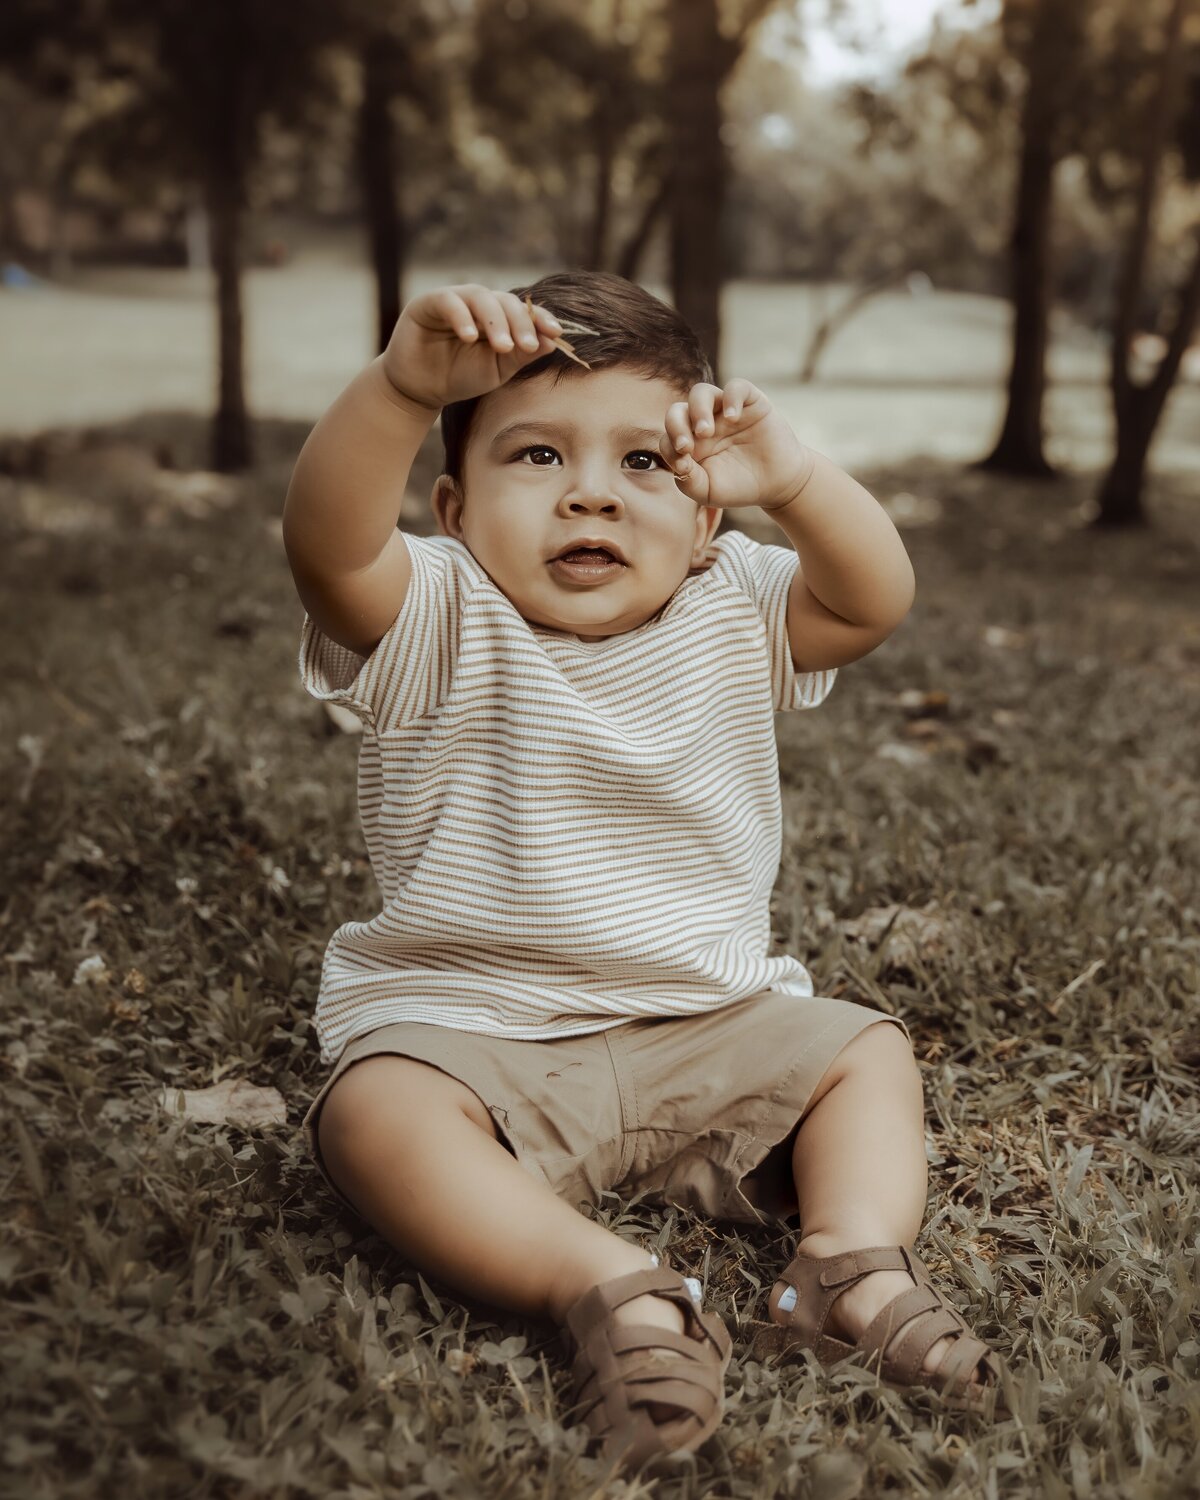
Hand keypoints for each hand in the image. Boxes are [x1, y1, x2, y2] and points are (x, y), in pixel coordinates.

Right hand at [380, 284, 564, 410]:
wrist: (421, 389)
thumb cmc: (460, 377)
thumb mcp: (497, 370)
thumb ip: (521, 355)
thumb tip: (553, 341)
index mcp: (499, 317)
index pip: (524, 311)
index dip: (540, 319)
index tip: (556, 333)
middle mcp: (479, 304)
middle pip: (506, 302)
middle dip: (520, 323)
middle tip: (528, 346)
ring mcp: (454, 300)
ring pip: (481, 297)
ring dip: (495, 321)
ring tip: (502, 346)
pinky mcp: (428, 303)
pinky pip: (449, 302)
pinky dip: (462, 318)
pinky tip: (470, 338)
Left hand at [659, 379, 814, 510]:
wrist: (777, 483)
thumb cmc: (739, 487)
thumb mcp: (708, 492)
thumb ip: (688, 482)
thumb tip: (678, 464)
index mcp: (689, 444)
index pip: (668, 437)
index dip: (670, 449)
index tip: (684, 468)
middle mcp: (703, 423)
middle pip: (677, 410)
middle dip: (676, 425)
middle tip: (687, 446)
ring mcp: (725, 411)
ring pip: (701, 393)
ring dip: (698, 410)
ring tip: (706, 432)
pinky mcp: (749, 402)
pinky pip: (736, 387)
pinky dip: (731, 398)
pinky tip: (732, 418)